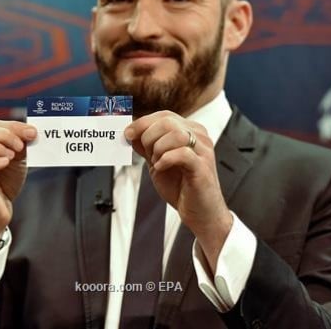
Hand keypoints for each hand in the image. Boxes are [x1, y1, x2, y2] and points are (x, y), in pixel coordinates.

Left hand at [125, 111, 231, 269]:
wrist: (200, 214)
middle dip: (148, 137)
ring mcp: (203, 151)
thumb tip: (130, 133)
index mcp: (190, 131)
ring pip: (176, 134)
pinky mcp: (203, 167)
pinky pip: (182, 153)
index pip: (164, 116)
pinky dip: (166, 159)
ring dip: (158, 148)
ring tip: (157, 163)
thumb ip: (146, 147)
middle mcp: (200, 137)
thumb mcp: (158, 163)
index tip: (127, 134)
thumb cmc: (181, 188)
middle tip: (146, 155)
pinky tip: (161, 168)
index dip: (143, 122)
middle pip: (168, 121)